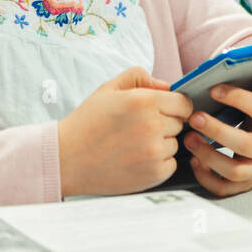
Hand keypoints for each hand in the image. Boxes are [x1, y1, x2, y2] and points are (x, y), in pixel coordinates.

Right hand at [57, 67, 192, 197]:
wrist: (67, 158)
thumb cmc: (87, 122)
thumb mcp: (109, 89)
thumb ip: (139, 77)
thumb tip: (167, 85)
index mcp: (144, 101)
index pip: (184, 103)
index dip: (175, 105)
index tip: (163, 110)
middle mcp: (152, 125)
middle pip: (180, 123)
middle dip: (164, 123)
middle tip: (139, 128)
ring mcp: (154, 152)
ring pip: (175, 143)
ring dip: (161, 143)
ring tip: (134, 144)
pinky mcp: (154, 174)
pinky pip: (170, 163)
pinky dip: (158, 162)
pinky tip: (136, 158)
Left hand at [182, 73, 251, 196]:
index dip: (237, 99)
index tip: (213, 90)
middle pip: (245, 145)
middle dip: (217, 131)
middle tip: (194, 117)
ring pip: (234, 171)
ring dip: (208, 156)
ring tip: (189, 139)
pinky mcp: (246, 184)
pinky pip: (226, 188)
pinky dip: (207, 179)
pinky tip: (195, 161)